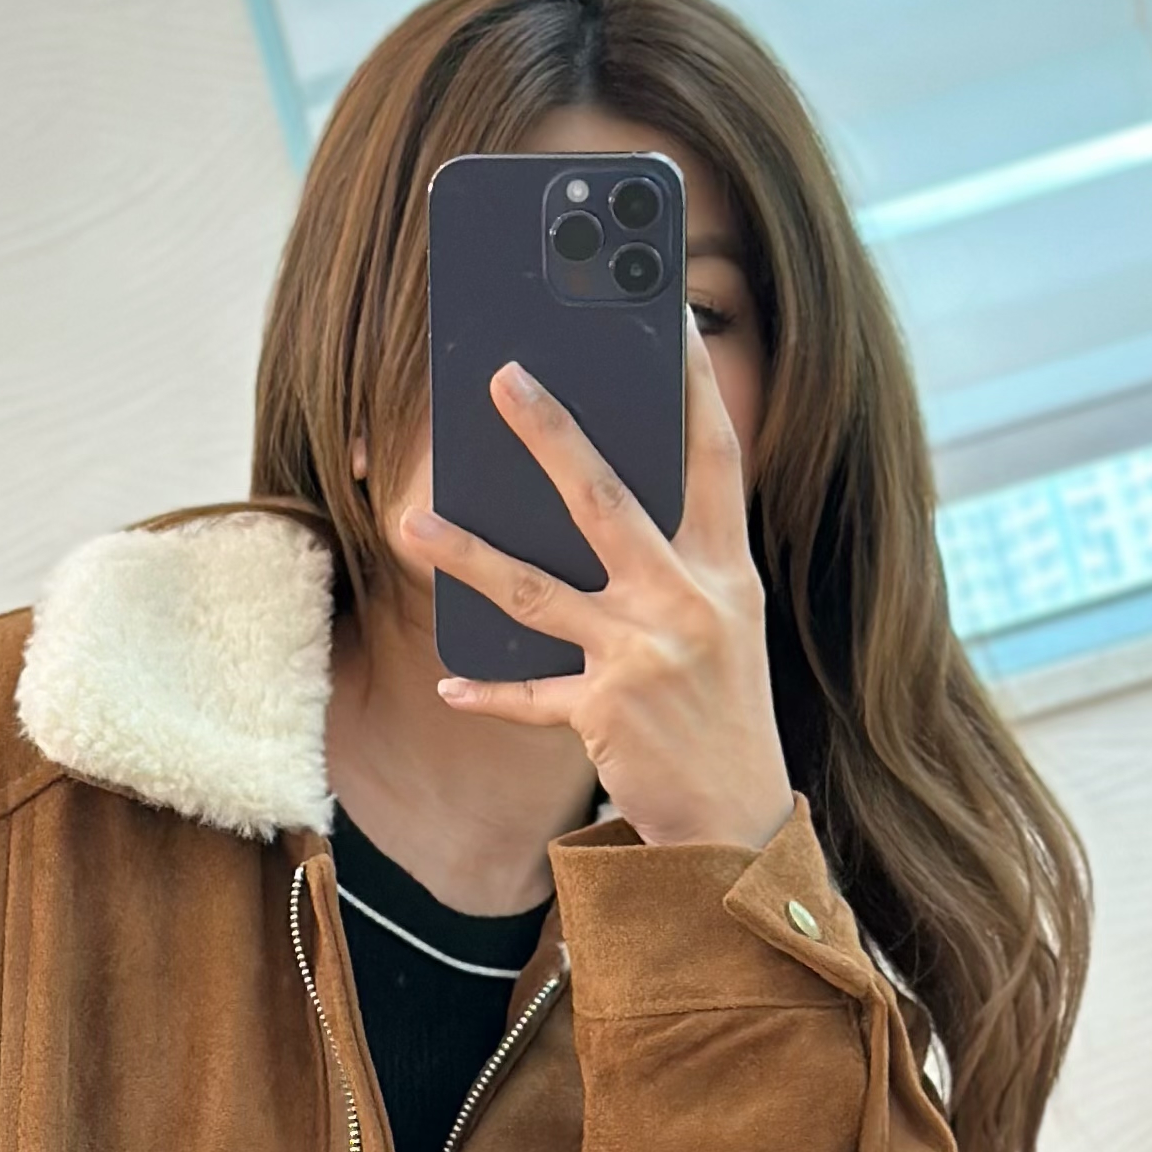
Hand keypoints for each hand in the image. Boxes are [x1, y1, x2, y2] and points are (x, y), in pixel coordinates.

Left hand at [408, 310, 793, 854]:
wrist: (737, 825)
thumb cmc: (723, 715)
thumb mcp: (723, 627)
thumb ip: (677, 566)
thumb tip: (595, 503)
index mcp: (726, 572)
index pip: (715, 460)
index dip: (699, 390)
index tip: (678, 326)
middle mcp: (688, 602)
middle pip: (606, 499)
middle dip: (552, 434)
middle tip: (504, 378)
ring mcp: (644, 655)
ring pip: (536, 589)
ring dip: (468, 553)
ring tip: (414, 520)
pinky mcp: (606, 712)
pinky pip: (528, 693)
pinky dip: (487, 692)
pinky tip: (449, 684)